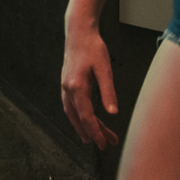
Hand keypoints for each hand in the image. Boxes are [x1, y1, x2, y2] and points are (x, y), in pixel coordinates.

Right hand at [60, 22, 120, 149]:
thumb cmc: (93, 48)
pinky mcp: (67, 83)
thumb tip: (113, 113)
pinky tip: (89, 119)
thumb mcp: (104, 69)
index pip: (86, 116)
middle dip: (91, 132)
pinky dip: (80, 116)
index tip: (103, 144)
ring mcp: (65, 86)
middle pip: (78, 117)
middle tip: (104, 146)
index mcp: (77, 86)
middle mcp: (68, 88)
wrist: (78, 33)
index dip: (95, 131)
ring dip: (84, 126)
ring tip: (97, 137)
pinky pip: (72, 105)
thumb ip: (108, 92)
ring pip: (73, 112)